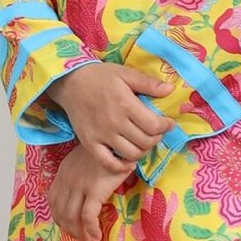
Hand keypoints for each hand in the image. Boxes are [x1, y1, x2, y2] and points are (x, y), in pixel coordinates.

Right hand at [45, 60, 171, 171]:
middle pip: (145, 141)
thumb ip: (148, 83)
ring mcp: (101, 135)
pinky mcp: (90, 143)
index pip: (154, 125)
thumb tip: (170, 90)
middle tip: (156, 132)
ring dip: (143, 151)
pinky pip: (109, 163)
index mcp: (125, 104)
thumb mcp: (125, 73)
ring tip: (144, 142)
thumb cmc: (100, 77)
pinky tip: (128, 160)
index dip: (165, 127)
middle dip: (156, 138)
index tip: (167, 123)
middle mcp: (114, 123)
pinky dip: (121, 166)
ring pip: (131, 154)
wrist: (70, 82)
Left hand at [49, 143, 134, 240]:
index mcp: (63, 172)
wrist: (119, 139)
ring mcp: (80, 185)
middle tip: (78, 238)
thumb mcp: (84, 158)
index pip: (53, 200)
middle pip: (60, 211)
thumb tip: (81, 192)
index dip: (58, 217)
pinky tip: (97, 235)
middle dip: (68, 229)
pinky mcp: (95, 190)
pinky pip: (88, 216)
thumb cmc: (106, 149)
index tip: (67, 226)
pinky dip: (91, 229)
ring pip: (72, 217)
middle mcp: (68, 179)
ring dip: (79, 233)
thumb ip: (78, 172)